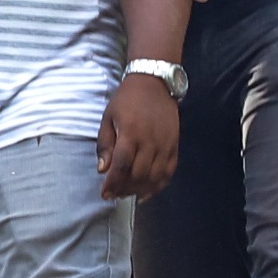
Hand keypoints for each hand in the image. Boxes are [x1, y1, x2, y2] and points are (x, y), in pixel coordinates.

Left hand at [97, 72, 182, 200]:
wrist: (155, 83)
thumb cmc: (127, 100)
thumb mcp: (108, 117)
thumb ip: (105, 144)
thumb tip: (102, 169)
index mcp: (131, 133)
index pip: (121, 165)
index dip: (113, 183)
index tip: (105, 194)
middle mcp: (150, 141)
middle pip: (138, 175)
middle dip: (124, 189)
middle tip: (114, 194)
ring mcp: (165, 144)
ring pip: (155, 177)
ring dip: (140, 190)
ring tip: (128, 194)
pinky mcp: (175, 145)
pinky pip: (169, 172)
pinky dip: (158, 185)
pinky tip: (147, 192)